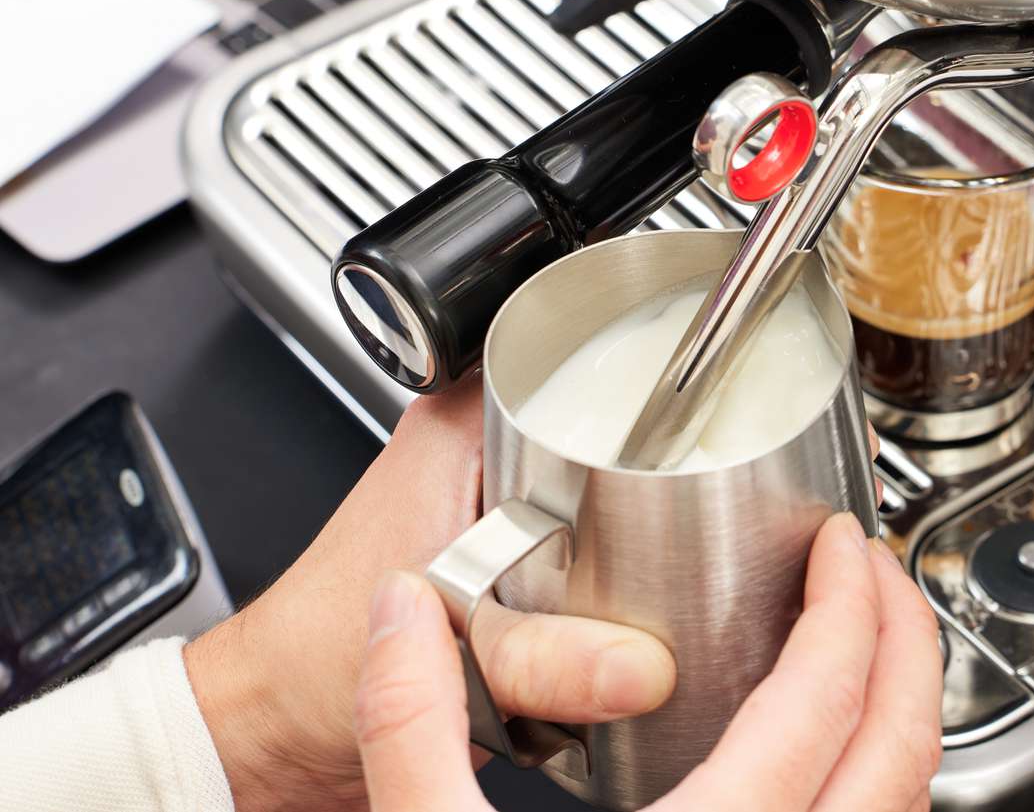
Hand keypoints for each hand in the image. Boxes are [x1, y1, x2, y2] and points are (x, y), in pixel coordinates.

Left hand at [183, 378, 676, 811]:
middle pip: (604, 449)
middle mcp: (469, 454)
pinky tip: (596, 624)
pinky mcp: (490, 564)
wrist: (276, 727)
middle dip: (643, 503)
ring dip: (617, 560)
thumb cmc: (311, 658)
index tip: (689, 454)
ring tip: (632, 590)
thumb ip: (549, 656)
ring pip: (595, 513)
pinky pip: (572, 564)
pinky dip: (590, 599)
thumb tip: (640, 662)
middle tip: (670, 544)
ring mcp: (482, 510)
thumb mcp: (450, 649)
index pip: (584, 374)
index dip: (647, 412)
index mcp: (457, 427)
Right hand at [355, 512, 943, 811]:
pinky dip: (885, 783)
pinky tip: (836, 759)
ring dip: (903, 711)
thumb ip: (412, 731)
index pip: (823, 700)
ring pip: (908, 808)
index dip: (850, 602)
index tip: (841, 544)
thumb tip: (405, 614)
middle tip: (877, 572)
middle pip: (903, 745)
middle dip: (907, 636)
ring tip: (866, 647)